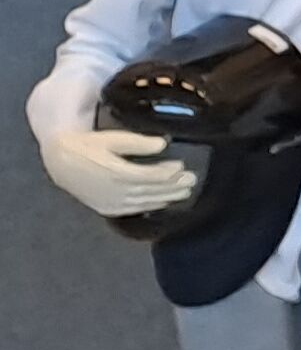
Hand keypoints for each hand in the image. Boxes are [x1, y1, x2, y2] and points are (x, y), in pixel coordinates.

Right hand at [42, 126, 194, 217]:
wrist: (59, 163)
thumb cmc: (86, 147)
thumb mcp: (111, 139)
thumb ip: (138, 143)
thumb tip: (163, 144)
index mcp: (118, 173)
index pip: (153, 176)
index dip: (169, 172)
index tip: (182, 165)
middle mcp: (117, 192)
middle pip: (153, 191)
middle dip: (174, 186)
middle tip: (192, 180)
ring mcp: (112, 203)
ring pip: (146, 202)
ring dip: (167, 197)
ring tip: (184, 192)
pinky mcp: (107, 209)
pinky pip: (135, 210)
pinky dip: (151, 206)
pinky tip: (162, 202)